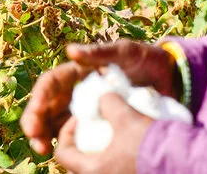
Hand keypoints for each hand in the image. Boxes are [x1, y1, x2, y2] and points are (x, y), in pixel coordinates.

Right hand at [20, 40, 177, 155]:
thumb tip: (70, 51)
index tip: (38, 111)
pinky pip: (74, 136)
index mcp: (78, 71)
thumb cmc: (146, 60)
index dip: (40, 96)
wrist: (170, 79)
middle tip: (36, 139)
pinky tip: (64, 156)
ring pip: (54, 123)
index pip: (50, 83)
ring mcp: (85, 109)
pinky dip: (65, 146)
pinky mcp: (96, 125)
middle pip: (46, 106)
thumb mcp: (125, 52)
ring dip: (44, 136)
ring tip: (42, 150)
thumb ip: (100, 52)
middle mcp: (76, 90)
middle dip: (35, 122)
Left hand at [54, 93, 153, 173]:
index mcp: (91, 171)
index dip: (67, 132)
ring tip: (111, 136)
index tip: (81, 118)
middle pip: (78, 166)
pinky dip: (113, 161)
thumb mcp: (124, 116)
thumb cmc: (146, 142)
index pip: (63, 153)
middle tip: (92, 129)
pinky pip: (114, 171)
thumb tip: (103, 97)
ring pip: (97, 170)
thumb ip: (108, 103)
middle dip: (81, 146)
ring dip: (99, 154)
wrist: (179, 161)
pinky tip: (126, 145)